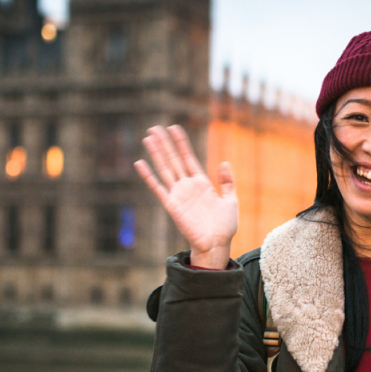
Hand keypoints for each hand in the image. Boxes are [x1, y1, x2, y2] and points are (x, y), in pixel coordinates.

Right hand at [134, 125, 237, 269]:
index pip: (188, 157)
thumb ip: (227, 181)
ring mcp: (178, 195)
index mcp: (201, 183)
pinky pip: (157, 187)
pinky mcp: (172, 205)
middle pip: (173, 159)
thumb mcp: (231, 200)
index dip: (181, 143)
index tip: (174, 128)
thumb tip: (224, 162)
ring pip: (165, 168)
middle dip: (165, 143)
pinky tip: (139, 163)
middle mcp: (187, 186)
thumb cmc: (225, 226)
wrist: (217, 244)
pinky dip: (148, 176)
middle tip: (154, 127)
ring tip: (148, 138)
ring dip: (156, 153)